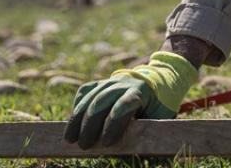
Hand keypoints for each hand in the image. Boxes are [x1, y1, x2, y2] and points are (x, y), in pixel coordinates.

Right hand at [63, 51, 197, 148]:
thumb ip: (147, 130)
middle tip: (84, 146)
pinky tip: (73, 123)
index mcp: (141, 92)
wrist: (159, 80)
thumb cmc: (160, 105)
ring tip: (70, 139)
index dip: (113, 125)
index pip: (123, 105)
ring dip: (77, 119)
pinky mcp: (101, 82)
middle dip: (90, 125)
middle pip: (101, 101)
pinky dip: (77, 106)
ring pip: (89, 97)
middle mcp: (123, 83)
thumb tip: (137, 150)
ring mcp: (110, 81)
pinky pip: (85, 92)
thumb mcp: (160, 117)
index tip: (106, 143)